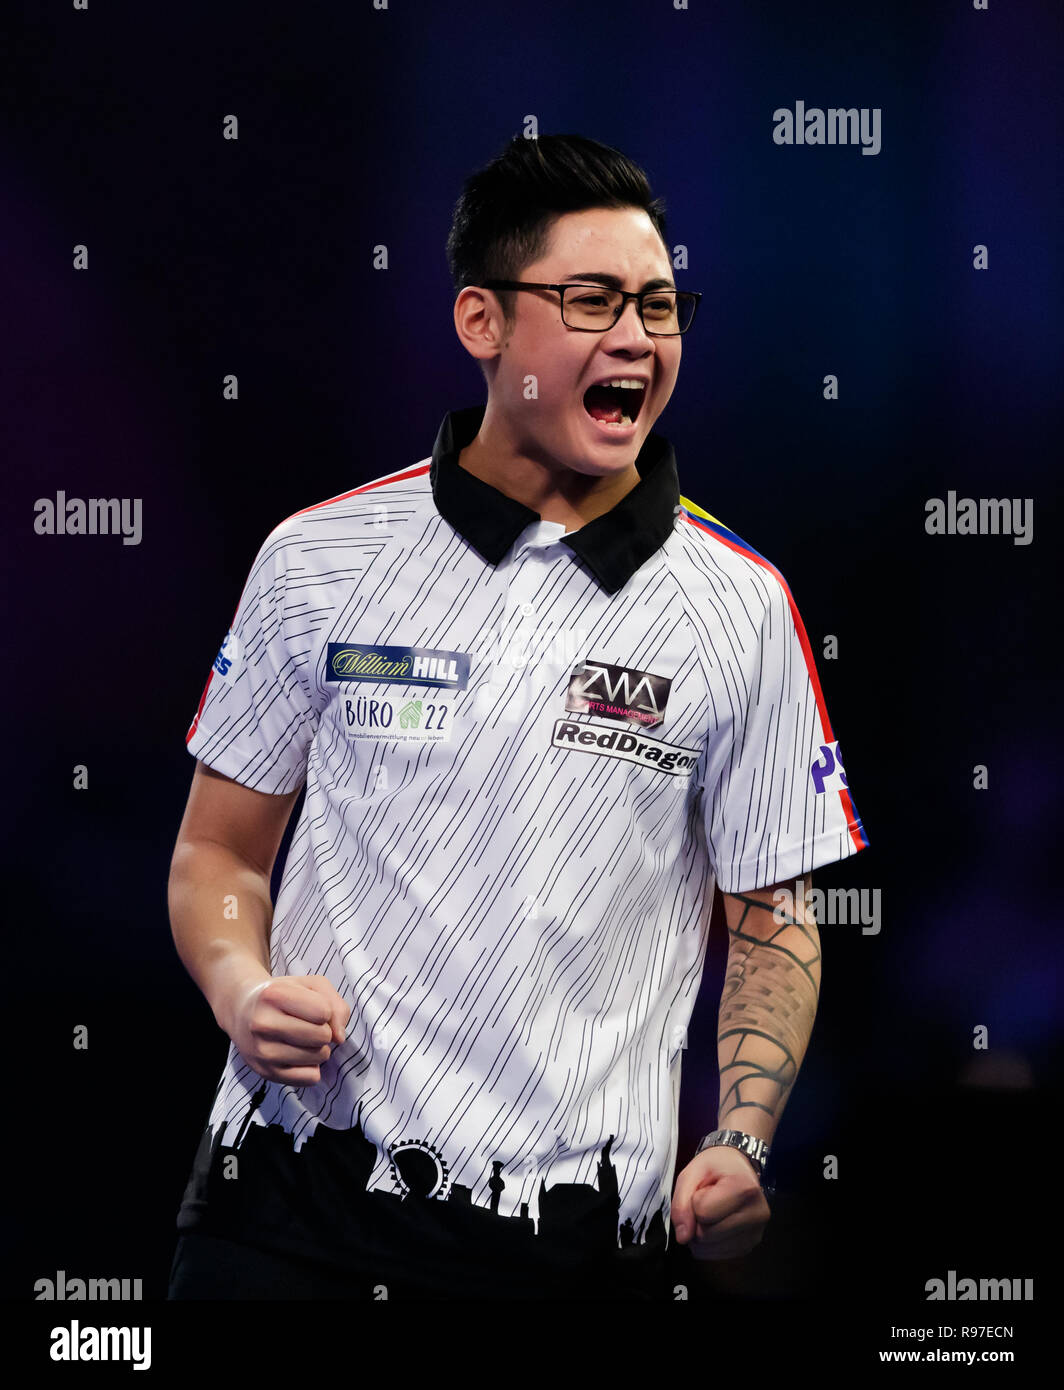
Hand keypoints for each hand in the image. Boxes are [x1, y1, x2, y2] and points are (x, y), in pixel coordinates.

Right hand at [223, 972, 350, 1085]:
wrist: (242, 1010)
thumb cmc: (282, 996)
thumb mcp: (310, 985)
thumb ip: (335, 1004)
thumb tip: (339, 1038)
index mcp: (273, 995)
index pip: (323, 1012)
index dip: (325, 1010)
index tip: (310, 1008)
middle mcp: (263, 1023)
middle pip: (322, 1036)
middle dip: (323, 1030)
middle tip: (307, 1025)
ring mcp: (263, 1051)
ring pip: (319, 1057)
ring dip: (318, 1049)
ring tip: (301, 1039)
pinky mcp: (266, 1073)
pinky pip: (311, 1078)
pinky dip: (312, 1067)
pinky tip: (298, 1055)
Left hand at [670, 1144, 770, 1259]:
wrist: (737, 1168)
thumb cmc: (716, 1167)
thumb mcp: (692, 1172)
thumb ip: (681, 1203)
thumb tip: (683, 1237)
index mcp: (744, 1188)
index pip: (702, 1211)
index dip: (694, 1200)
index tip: (705, 1189)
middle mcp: (756, 1213)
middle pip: (705, 1234)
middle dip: (696, 1219)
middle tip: (707, 1200)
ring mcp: (756, 1232)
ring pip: (708, 1248)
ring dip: (700, 1232)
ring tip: (712, 1211)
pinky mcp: (750, 1245)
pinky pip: (716, 1255)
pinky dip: (708, 1243)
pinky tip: (716, 1223)